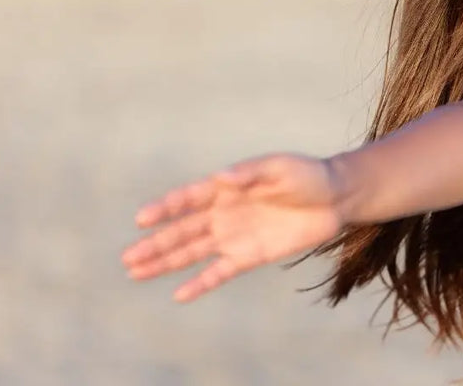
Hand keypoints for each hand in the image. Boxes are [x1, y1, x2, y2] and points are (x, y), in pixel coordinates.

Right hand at [121, 153, 345, 302]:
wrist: (335, 199)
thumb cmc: (306, 175)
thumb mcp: (279, 168)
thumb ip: (249, 173)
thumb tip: (221, 177)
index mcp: (225, 188)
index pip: (187, 199)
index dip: (165, 208)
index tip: (142, 219)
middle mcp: (223, 213)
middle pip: (182, 231)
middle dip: (155, 244)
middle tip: (127, 258)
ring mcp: (234, 236)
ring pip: (192, 252)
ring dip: (165, 263)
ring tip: (136, 273)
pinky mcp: (250, 255)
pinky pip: (219, 272)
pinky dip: (200, 283)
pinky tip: (179, 294)